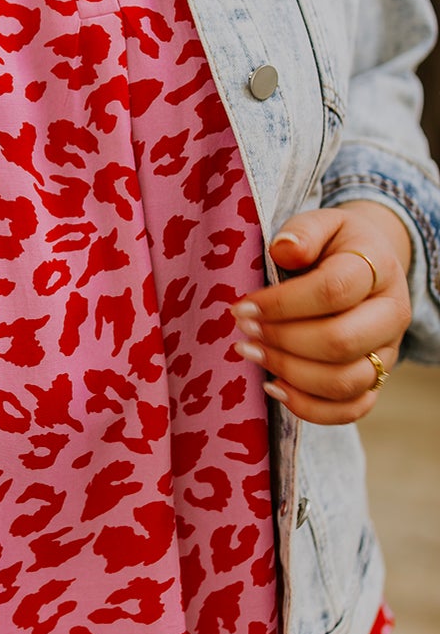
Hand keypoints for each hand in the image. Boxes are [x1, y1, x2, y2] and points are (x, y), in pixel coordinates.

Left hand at [231, 202, 411, 424]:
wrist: (367, 265)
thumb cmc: (334, 245)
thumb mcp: (321, 223)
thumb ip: (303, 232)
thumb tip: (285, 250)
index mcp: (379, 269)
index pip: (333, 291)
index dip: (282, 303)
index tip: (242, 305)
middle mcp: (391, 315)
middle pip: (340, 341)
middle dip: (282, 340)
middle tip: (243, 330)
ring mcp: (386, 353)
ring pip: (344, 381)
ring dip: (289, 372)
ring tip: (250, 352)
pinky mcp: (376, 380)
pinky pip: (350, 409)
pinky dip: (309, 407)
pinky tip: (273, 386)